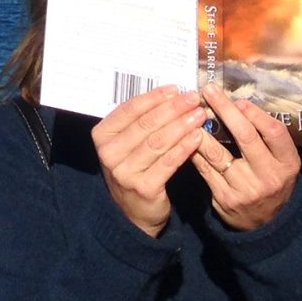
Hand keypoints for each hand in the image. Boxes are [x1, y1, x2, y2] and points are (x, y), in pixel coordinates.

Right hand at [92, 85, 208, 235]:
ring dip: (181, 125)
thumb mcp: (126, 144)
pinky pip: (168, 163)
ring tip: (199, 115)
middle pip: (145, 124)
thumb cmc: (133, 168)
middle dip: (172, 109)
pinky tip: (197, 137)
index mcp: (102, 135)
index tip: (175, 88)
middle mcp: (109, 153)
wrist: (133, 212)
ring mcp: (125, 172)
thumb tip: (169, 94)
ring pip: (158, 142)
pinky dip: (184, 148)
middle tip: (192, 98)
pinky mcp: (144, 188)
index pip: (129, 109)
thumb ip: (139, 121)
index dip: (153, 97)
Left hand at [191, 83, 301, 229]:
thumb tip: (237, 102)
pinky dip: (194, 148)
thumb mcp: (279, 162)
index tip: (239, 99)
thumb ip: (265, 137)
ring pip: (218, 152)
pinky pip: (205, 167)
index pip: (275, 132)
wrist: (265, 224)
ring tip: (189, 109)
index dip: (256, 113)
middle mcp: (269, 176)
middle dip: (225, 109)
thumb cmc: (270, 179)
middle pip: (245, 137)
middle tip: (208, 90)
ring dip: (201, 128)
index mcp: (287, 163)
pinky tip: (185, 134)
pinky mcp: (225, 197)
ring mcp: (246, 188)